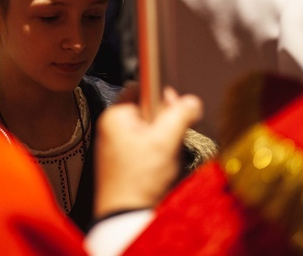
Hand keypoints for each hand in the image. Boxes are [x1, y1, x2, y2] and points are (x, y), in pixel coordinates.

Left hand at [94, 85, 202, 218]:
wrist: (125, 215)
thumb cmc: (139, 179)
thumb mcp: (165, 141)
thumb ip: (179, 115)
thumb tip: (191, 101)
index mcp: (115, 115)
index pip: (141, 87)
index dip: (161, 95)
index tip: (175, 106)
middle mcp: (111, 127)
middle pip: (148, 110)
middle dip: (165, 123)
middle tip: (170, 139)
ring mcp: (116, 144)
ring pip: (150, 130)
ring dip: (164, 140)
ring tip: (165, 157)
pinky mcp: (123, 160)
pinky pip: (146, 147)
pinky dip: (158, 154)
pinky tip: (160, 167)